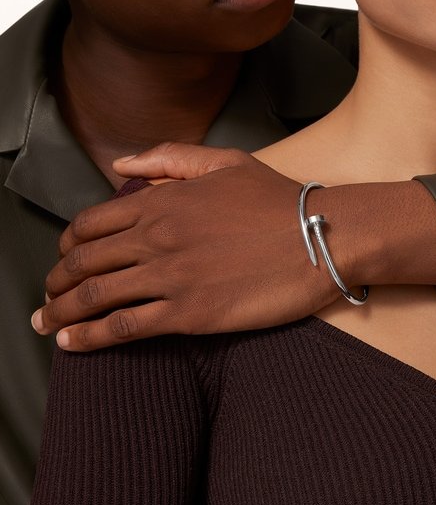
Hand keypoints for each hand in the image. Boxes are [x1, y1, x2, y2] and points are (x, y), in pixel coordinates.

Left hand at [32, 145, 342, 350]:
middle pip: (83, 263)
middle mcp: (155, 237)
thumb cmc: (278, 201)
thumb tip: (121, 165)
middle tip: (48, 299)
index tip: (65, 261)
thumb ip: (168, 159)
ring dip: (60, 313)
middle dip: (55, 283)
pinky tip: (72, 345)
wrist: (321, 238)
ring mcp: (170, 277)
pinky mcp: (190, 314)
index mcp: (160, 201)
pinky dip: (90, 338)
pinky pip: (124, 328)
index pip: (90, 225)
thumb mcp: (224, 162)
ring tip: (45, 325)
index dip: (68, 245)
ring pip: (95, 297)